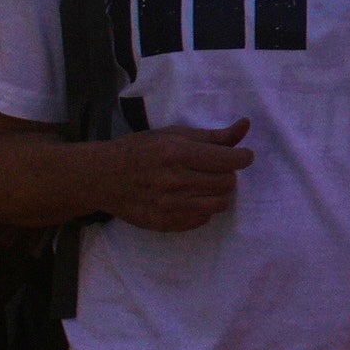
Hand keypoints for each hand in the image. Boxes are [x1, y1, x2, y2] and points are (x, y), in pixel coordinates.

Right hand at [97, 118, 252, 233]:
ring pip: (220, 203)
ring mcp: (171, 205)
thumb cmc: (140, 150)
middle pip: (227, 182)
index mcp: (178, 153)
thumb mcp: (174, 134)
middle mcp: (176, 180)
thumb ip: (213, 135)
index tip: (242, 155)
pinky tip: (190, 197)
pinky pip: (203, 219)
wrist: (103, 177)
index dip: (243, 157)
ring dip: (218, 193)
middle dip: (228, 174)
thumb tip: (246, 126)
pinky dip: (203, 208)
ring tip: (205, 183)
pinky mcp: (167, 223)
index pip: (229, 160)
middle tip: (215, 168)